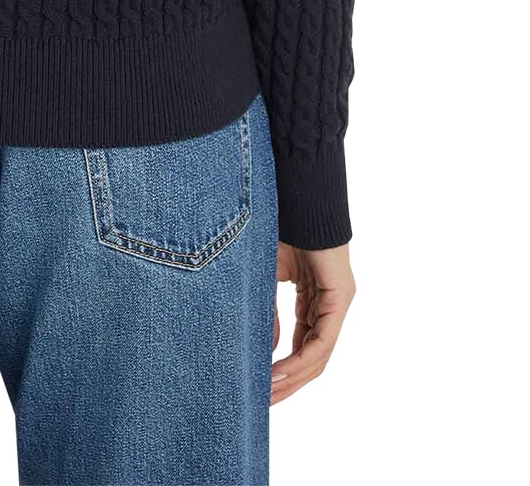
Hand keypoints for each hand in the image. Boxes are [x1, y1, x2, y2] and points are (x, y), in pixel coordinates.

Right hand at [271, 242, 354, 403]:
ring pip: (319, 355)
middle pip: (313, 359)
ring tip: (268, 393)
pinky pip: (322, 340)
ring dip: (293, 378)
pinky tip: (280, 372)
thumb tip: (267, 350)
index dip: (283, 370)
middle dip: (288, 383)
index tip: (260, 387)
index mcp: (313, 301)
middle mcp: (329, 306)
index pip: (302, 347)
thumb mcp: (265, 278)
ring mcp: (337, 302)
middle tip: (263, 402)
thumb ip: (268, 313)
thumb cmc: (279, 228)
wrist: (296, 197)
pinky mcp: (340, 297)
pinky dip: (301, 360)